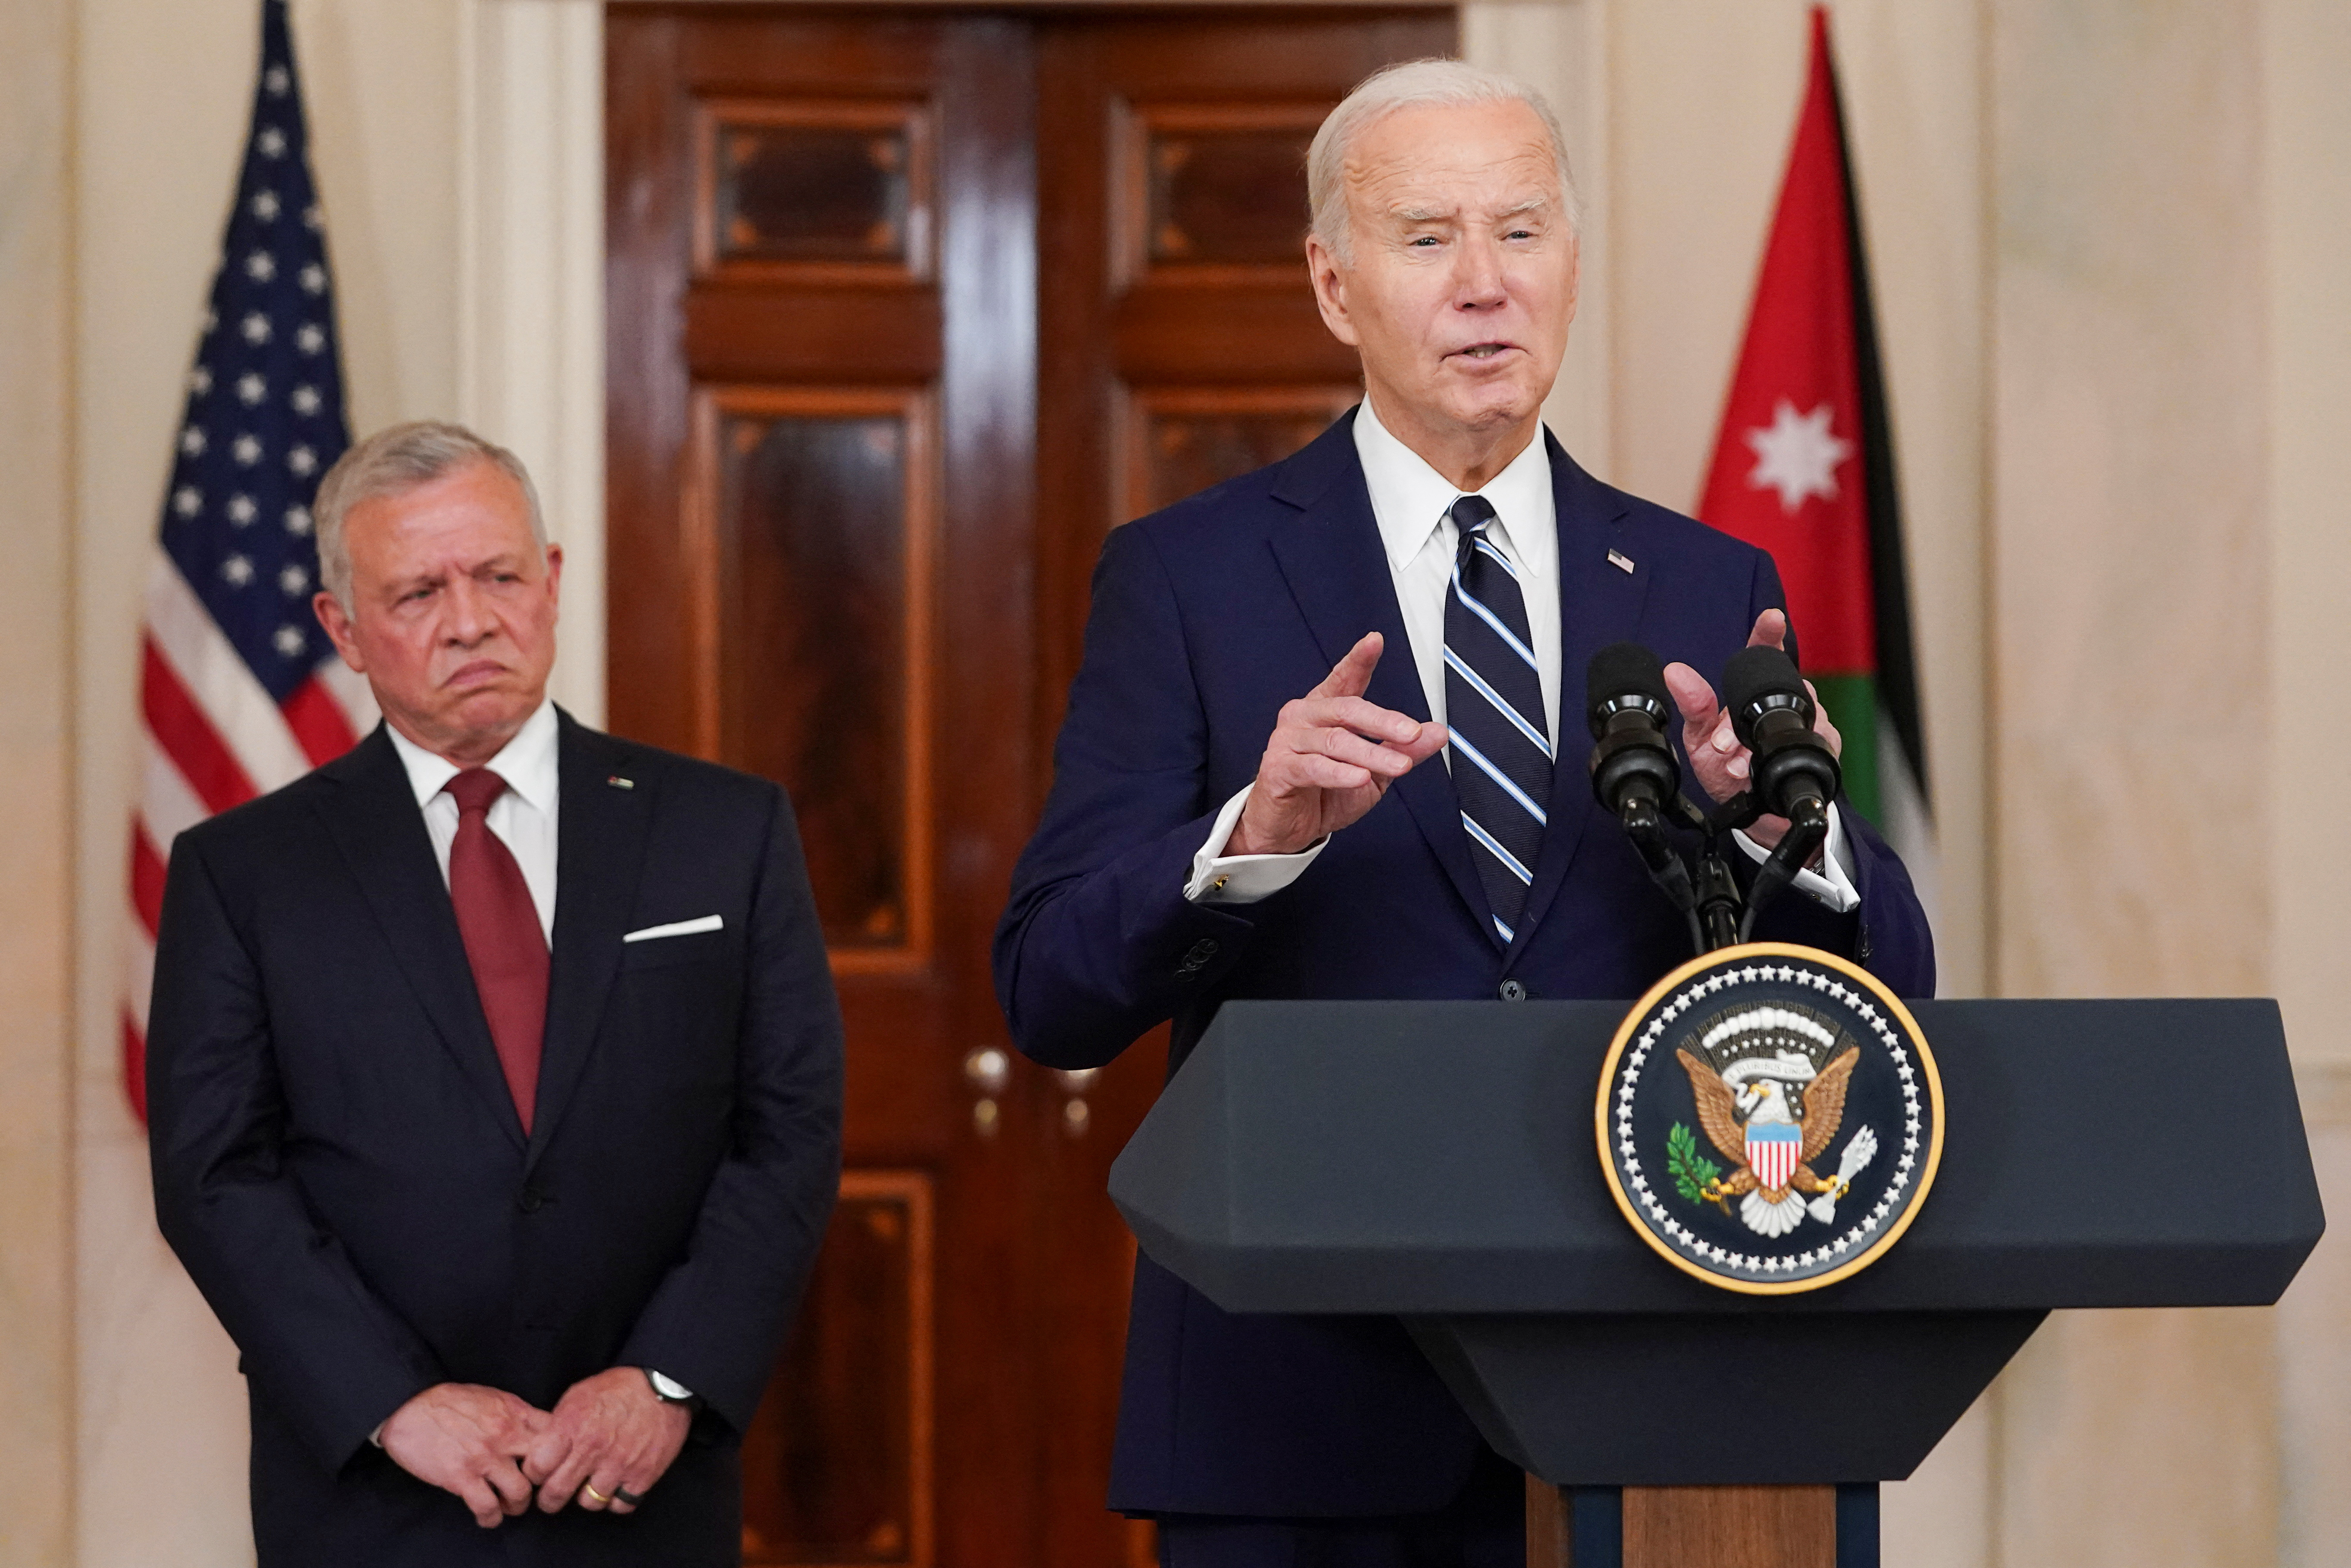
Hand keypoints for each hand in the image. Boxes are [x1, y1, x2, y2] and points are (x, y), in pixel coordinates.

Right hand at [379, 1383, 550, 1528]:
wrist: (409, 1406)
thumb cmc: (449, 1401)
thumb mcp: (492, 1397)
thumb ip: (516, 1414)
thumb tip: (534, 1429)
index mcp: (515, 1413)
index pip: (556, 1433)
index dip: (561, 1452)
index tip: (555, 1463)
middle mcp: (506, 1435)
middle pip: (546, 1466)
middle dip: (544, 1483)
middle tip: (535, 1490)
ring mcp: (484, 1458)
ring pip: (520, 1493)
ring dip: (517, 1505)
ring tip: (510, 1506)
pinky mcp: (461, 1477)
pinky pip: (487, 1507)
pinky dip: (491, 1518)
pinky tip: (489, 1518)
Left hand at [523, 1367, 691, 1515]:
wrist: (664, 1386)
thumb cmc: (619, 1388)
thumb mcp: (578, 1394)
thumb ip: (558, 1425)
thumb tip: (541, 1450)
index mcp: (571, 1426)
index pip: (536, 1468)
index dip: (534, 1473)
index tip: (540, 1472)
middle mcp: (592, 1449)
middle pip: (556, 1494)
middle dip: (550, 1498)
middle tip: (554, 1495)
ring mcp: (619, 1464)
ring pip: (589, 1503)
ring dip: (587, 1497)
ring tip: (592, 1484)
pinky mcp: (643, 1475)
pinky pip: (620, 1505)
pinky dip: (617, 1499)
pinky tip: (617, 1485)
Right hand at [1226, 632, 1448, 855]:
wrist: (1289, 830)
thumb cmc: (1325, 794)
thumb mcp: (1376, 771)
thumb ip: (1403, 749)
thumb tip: (1437, 733)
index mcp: (1326, 709)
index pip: (1344, 678)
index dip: (1358, 660)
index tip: (1375, 641)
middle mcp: (1303, 717)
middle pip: (1346, 709)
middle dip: (1384, 721)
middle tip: (1413, 732)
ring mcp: (1287, 740)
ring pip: (1336, 741)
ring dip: (1372, 754)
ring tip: (1400, 766)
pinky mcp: (1278, 768)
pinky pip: (1313, 767)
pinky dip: (1340, 774)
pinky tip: (1361, 778)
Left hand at [1661, 610, 1841, 852]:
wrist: (1753, 813)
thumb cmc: (1727, 769)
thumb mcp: (1701, 740)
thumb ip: (1693, 707)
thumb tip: (1673, 672)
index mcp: (1753, 693)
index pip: (1766, 653)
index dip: (1768, 634)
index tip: (1771, 619)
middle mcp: (1784, 702)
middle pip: (1780, 689)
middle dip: (1745, 718)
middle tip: (1721, 745)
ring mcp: (1809, 721)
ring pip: (1791, 718)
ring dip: (1753, 746)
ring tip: (1731, 765)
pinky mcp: (1823, 746)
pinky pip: (1804, 744)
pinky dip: (1775, 761)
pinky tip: (1753, 776)